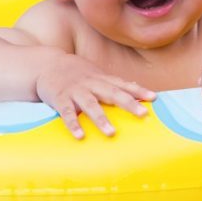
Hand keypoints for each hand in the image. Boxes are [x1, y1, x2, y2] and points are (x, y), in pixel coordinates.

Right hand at [36, 54, 156, 138]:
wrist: (47, 64)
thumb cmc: (78, 74)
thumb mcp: (98, 75)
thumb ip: (116, 84)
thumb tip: (140, 90)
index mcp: (102, 79)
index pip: (123, 84)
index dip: (139, 90)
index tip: (154, 98)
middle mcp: (91, 84)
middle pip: (112, 93)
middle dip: (128, 103)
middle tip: (143, 114)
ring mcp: (75, 92)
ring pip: (90, 105)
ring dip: (101, 118)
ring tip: (111, 133)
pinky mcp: (60, 100)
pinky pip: (67, 113)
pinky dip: (73, 124)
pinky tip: (80, 136)